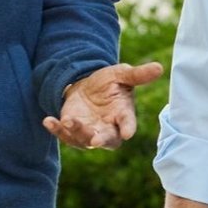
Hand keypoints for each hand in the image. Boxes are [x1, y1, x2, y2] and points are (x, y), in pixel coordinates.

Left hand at [43, 61, 163, 148]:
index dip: (128, 127)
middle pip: (106, 139)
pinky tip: (48, 120)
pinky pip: (64, 134)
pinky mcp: (72, 131)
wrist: (86, 86)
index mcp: (123, 114)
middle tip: (95, 140)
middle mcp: (108, 128)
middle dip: (100, 139)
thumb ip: (138, 75)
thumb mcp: (121, 74)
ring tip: (66, 120)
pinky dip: (56, 129)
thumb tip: (159, 67)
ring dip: (75, 131)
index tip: (128, 133)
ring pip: (83, 139)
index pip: (127, 123)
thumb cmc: (109, 82)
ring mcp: (89, 132)